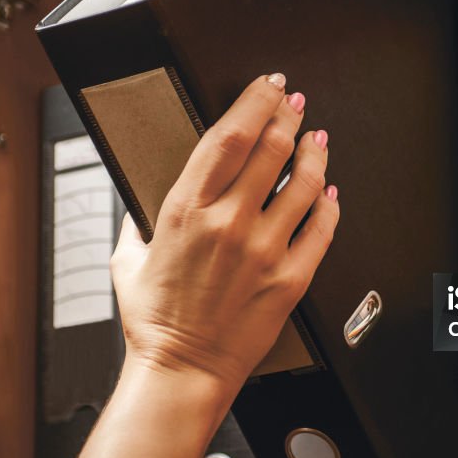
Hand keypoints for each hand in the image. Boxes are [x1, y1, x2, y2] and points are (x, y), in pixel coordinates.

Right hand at [110, 73, 339, 393]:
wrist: (181, 371)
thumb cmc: (155, 320)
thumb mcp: (127, 259)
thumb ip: (136, 221)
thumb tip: (141, 202)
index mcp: (186, 210)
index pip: (229, 134)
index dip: (254, 101)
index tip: (267, 86)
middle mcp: (228, 223)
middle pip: (273, 148)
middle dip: (289, 115)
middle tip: (296, 102)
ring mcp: (264, 250)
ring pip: (304, 182)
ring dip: (315, 152)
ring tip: (317, 140)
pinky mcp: (290, 279)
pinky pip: (321, 228)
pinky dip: (329, 203)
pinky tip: (328, 191)